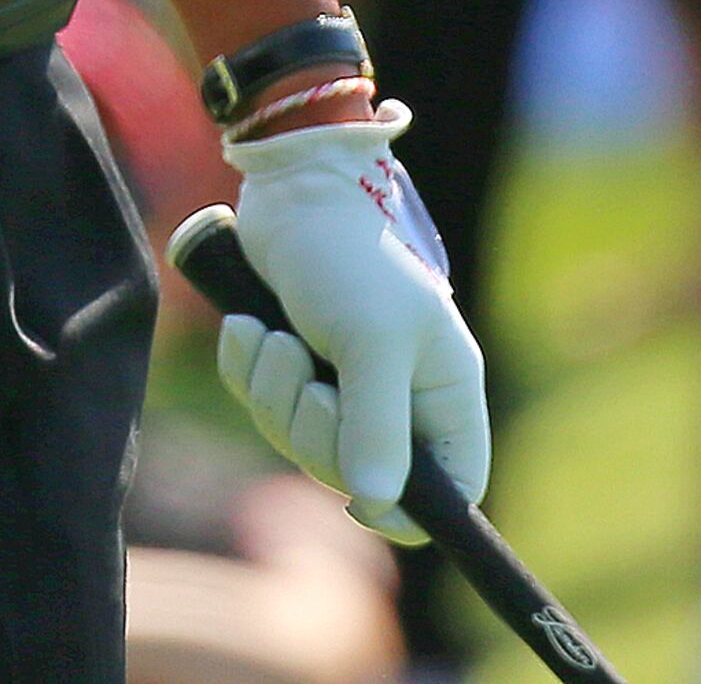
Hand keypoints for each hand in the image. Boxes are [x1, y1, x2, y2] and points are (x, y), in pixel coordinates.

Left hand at [216, 108, 490, 542]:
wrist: (289, 191)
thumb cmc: (349, 255)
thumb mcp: (370, 338)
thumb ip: (376, 423)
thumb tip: (376, 503)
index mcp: (444, 389)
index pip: (453, 487)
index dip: (412, 508)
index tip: (362, 502)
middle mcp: (400, 394)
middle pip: (359, 476)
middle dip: (315, 433)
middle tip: (306, 380)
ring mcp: (343, 382)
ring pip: (301, 443)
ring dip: (273, 395)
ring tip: (271, 339)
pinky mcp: (292, 364)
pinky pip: (263, 408)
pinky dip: (248, 373)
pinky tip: (248, 327)